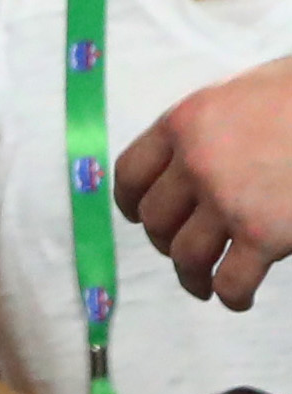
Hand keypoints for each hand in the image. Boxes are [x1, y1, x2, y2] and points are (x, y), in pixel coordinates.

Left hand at [118, 59, 291, 308]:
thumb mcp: (237, 95)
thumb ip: (207, 128)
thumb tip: (191, 159)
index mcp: (182, 124)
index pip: (130, 173)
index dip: (130, 202)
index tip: (137, 217)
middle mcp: (195, 163)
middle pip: (155, 219)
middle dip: (165, 242)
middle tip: (184, 252)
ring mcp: (227, 201)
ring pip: (185, 255)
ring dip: (191, 277)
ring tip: (204, 286)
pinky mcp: (264, 235)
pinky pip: (231, 280)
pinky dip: (231, 296)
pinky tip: (238, 299)